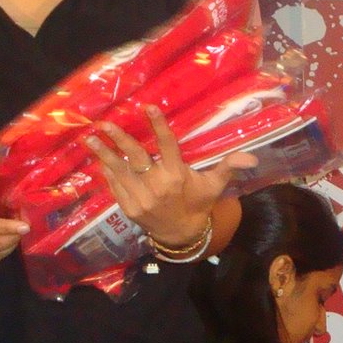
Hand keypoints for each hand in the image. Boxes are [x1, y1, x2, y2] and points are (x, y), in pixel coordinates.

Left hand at [85, 106, 256, 245]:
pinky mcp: (129, 208)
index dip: (158, 126)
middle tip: (105, 123)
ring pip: (120, 171)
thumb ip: (228, 167)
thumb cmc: (198, 203)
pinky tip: (97, 158)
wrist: (182, 236)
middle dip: (120, 139)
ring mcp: (141, 198)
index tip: (148, 107)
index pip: (167, 146)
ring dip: (104, 154)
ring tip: (90, 138)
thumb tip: (252, 157)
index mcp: (177, 176)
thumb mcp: (214, 186)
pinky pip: (115, 186)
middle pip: (136, 157)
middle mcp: (157, 186)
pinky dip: (106, 172)